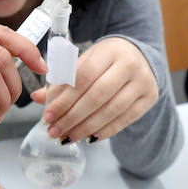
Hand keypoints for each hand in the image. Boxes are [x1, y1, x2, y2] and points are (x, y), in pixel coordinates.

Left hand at [31, 37, 157, 143]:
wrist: (139, 56)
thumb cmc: (104, 60)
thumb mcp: (84, 61)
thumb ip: (62, 79)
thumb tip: (38, 98)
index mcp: (108, 51)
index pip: (83, 77)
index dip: (64, 99)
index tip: (47, 116)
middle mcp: (129, 65)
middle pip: (96, 97)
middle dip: (72, 118)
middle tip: (54, 131)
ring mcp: (143, 82)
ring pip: (111, 111)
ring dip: (85, 128)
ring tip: (66, 137)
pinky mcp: (150, 98)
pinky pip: (125, 119)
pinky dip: (105, 130)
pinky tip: (88, 137)